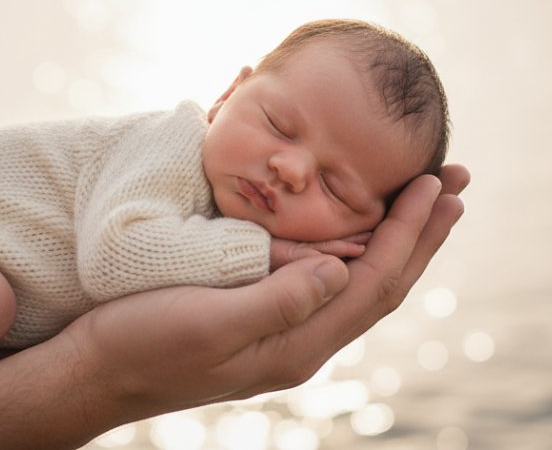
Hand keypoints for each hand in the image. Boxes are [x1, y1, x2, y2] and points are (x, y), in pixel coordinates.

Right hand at [67, 164, 468, 420]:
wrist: (94, 371)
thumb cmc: (142, 342)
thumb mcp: (209, 321)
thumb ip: (278, 300)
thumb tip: (341, 271)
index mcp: (298, 344)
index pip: (375, 282)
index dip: (411, 233)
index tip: (437, 183)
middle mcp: (301, 342)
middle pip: (381, 282)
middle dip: (422, 232)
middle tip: (457, 181)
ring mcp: (282, 332)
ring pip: (358, 280)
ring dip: (396, 237)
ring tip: (424, 199)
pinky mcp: (261, 317)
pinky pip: (327, 278)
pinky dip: (354, 244)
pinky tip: (352, 227)